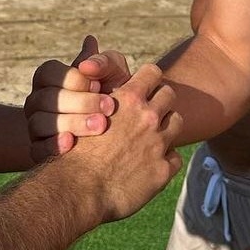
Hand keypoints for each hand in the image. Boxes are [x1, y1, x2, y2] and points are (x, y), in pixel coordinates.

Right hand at [24, 37, 118, 160]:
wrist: (115, 133)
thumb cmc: (113, 93)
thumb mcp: (113, 74)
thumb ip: (103, 60)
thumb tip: (90, 42)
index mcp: (49, 77)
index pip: (49, 72)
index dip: (74, 79)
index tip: (99, 85)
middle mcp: (36, 100)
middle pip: (46, 99)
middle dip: (80, 103)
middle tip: (108, 108)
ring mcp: (34, 125)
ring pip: (39, 123)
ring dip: (72, 123)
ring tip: (100, 126)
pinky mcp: (37, 150)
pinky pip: (36, 149)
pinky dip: (53, 145)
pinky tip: (72, 143)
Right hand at [59, 62, 181, 223]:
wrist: (77, 189)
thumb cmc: (73, 150)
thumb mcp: (84, 111)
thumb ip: (99, 92)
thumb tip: (97, 59)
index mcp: (128, 99)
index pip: (152, 72)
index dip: (148, 79)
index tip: (144, 87)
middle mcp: (147, 117)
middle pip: (169, 94)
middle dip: (160, 100)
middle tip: (148, 112)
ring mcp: (157, 144)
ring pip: (177, 122)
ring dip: (166, 127)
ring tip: (151, 136)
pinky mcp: (162, 170)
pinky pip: (175, 157)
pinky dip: (166, 159)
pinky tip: (151, 163)